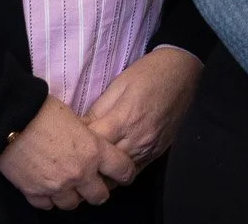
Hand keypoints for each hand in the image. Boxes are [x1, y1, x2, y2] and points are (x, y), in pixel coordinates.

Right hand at [0, 96, 137, 209]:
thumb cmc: (43, 110)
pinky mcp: (35, 193)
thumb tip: (88, 144)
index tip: (123, 172)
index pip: (123, 170)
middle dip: (98, 190)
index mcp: (94, 151)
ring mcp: (57, 187)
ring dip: (72, 195)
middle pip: (100, 196)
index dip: (125, 171)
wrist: (9, 118)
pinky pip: (48, 205)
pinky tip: (46, 186)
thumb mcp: (75, 119)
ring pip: (74, 204)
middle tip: (92, 182)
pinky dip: (48, 198)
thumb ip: (87, 138)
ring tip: (66, 183)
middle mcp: (79, 173)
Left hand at [83, 46, 203, 173]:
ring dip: (101, 171)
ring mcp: (148, 150)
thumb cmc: (148, 74)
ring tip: (88, 164)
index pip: (92, 143)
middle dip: (86, 162)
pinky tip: (109, 166)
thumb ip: (98, 109)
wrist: (182, 73)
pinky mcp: (156, 154)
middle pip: (103, 165)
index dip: (75, 142)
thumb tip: (80, 127)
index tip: (66, 140)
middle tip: (73, 156)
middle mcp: (137, 140)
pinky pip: (133, 173)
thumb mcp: (118, 84)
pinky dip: (119, 173)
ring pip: (117, 175)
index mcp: (124, 120)